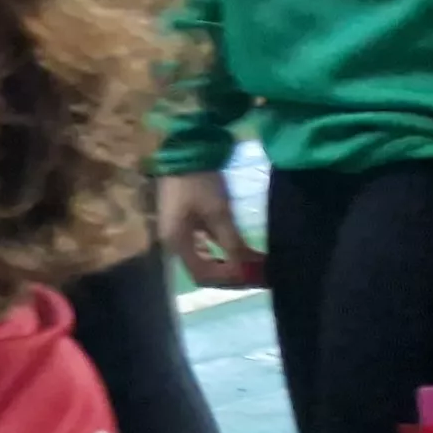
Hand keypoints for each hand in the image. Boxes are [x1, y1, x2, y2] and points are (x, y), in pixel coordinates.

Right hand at [157, 170, 263, 287]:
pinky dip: (222, 249)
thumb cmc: (198, 184)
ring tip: (253, 261)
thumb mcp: (218, 213)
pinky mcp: (186, 223)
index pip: (202, 274)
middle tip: (257, 271)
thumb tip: (244, 269)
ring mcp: (180, 232)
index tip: (253, 275)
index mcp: (176, 242)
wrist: (184, 153)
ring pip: (205, 257)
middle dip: (230, 273)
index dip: (228, 279)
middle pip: (203, 269)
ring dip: (228, 262)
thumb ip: (230, 242)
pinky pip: (205, 245)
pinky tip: (241, 248)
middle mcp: (175, 242)